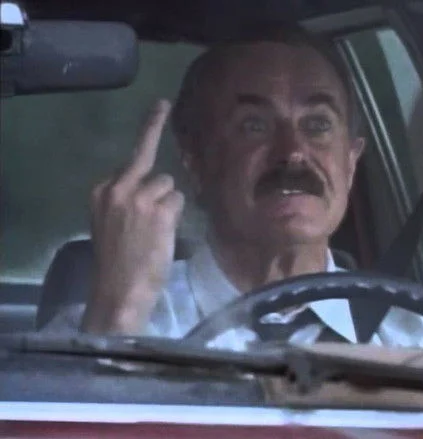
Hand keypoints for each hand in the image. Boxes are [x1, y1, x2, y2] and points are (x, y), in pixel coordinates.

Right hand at [81, 100, 183, 334]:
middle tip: (163, 103)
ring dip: (170, 205)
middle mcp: (117, 188)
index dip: (147, 140)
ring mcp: (138, 197)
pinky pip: (179, 201)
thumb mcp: (111, 223)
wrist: (119, 288)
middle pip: (149, 161)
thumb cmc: (119, 261)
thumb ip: (127, 201)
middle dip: (154, 127)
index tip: (158, 108)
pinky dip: (177, 216)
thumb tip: (157, 185)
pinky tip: (163, 234)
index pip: (130, 159)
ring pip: (170, 186)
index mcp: (102, 191)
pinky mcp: (158, 209)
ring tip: (156, 230)